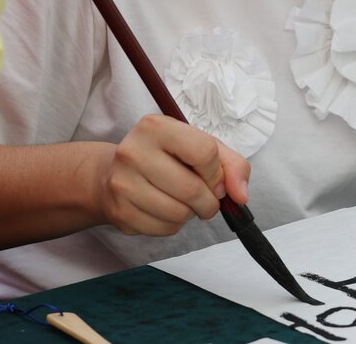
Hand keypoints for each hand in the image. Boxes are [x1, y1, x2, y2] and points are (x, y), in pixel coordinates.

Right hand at [96, 114, 250, 236]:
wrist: (113, 173)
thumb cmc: (165, 156)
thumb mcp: (199, 146)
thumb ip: (231, 165)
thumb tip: (241, 195)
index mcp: (156, 127)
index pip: (204, 152)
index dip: (217, 173)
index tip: (215, 179)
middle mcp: (134, 151)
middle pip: (192, 189)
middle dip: (209, 201)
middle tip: (206, 199)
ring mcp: (123, 183)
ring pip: (179, 213)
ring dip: (191, 213)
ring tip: (183, 202)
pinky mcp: (120, 212)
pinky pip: (164, 229)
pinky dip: (174, 225)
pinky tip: (165, 210)